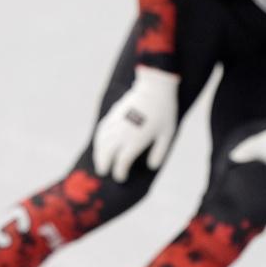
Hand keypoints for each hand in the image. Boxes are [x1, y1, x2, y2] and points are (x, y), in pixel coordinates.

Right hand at [93, 66, 179, 182]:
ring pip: (102, 142)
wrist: (154, 88)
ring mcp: (116, 123)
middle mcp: (122, 134)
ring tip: (100, 162)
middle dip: (104, 164)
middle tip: (104, 173)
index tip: (120, 177)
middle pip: (107, 153)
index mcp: (135, 141)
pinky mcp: (113, 115)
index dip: (120, 172)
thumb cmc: (164, 112)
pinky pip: (101, 130)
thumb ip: (159, 152)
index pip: (122, 161)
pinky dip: (98, 140)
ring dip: (99, 154)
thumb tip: (152, 167)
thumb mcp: (167, 135)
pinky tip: (100, 144)